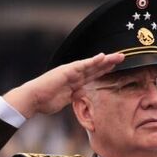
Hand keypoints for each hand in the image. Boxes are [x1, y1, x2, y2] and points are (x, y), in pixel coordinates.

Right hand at [1, 52, 124, 118]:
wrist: (33, 99)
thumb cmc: (46, 101)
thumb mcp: (66, 99)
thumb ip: (75, 95)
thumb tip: (82, 93)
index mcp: (75, 81)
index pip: (92, 74)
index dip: (104, 70)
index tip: (115, 66)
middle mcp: (74, 74)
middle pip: (95, 67)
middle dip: (109, 63)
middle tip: (122, 57)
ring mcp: (71, 71)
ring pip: (92, 64)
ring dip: (105, 60)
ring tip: (118, 56)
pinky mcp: (67, 71)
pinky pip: (82, 65)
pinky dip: (92, 61)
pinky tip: (102, 56)